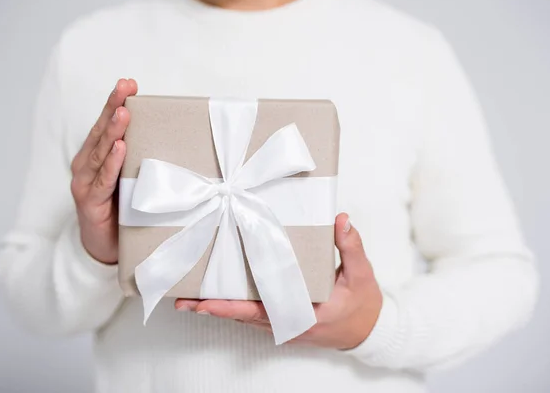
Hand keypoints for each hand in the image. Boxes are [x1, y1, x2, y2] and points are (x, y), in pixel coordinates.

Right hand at [70, 79, 137, 263]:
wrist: (103, 248)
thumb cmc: (119, 211)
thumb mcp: (129, 181)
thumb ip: (139, 161)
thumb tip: (170, 140)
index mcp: (96, 158)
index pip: (106, 125)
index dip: (116, 103)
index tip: (129, 84)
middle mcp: (86, 166)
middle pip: (101, 132)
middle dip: (114, 107)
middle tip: (125, 86)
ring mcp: (86, 184)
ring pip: (100, 152)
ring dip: (113, 131)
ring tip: (124, 111)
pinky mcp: (90, 203)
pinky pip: (103, 180)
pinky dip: (111, 164)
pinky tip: (119, 148)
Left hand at [175, 213, 382, 348]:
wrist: (367, 330)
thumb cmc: (362, 304)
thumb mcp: (361, 274)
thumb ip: (350, 246)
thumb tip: (340, 219)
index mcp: (304, 314)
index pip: (260, 312)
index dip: (229, 308)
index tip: (204, 304)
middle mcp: (287, 323)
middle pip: (241, 317)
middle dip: (211, 308)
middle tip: (182, 299)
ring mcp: (283, 325)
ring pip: (243, 318)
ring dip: (218, 308)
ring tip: (189, 296)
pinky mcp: (282, 321)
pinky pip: (252, 316)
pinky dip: (233, 307)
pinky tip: (216, 296)